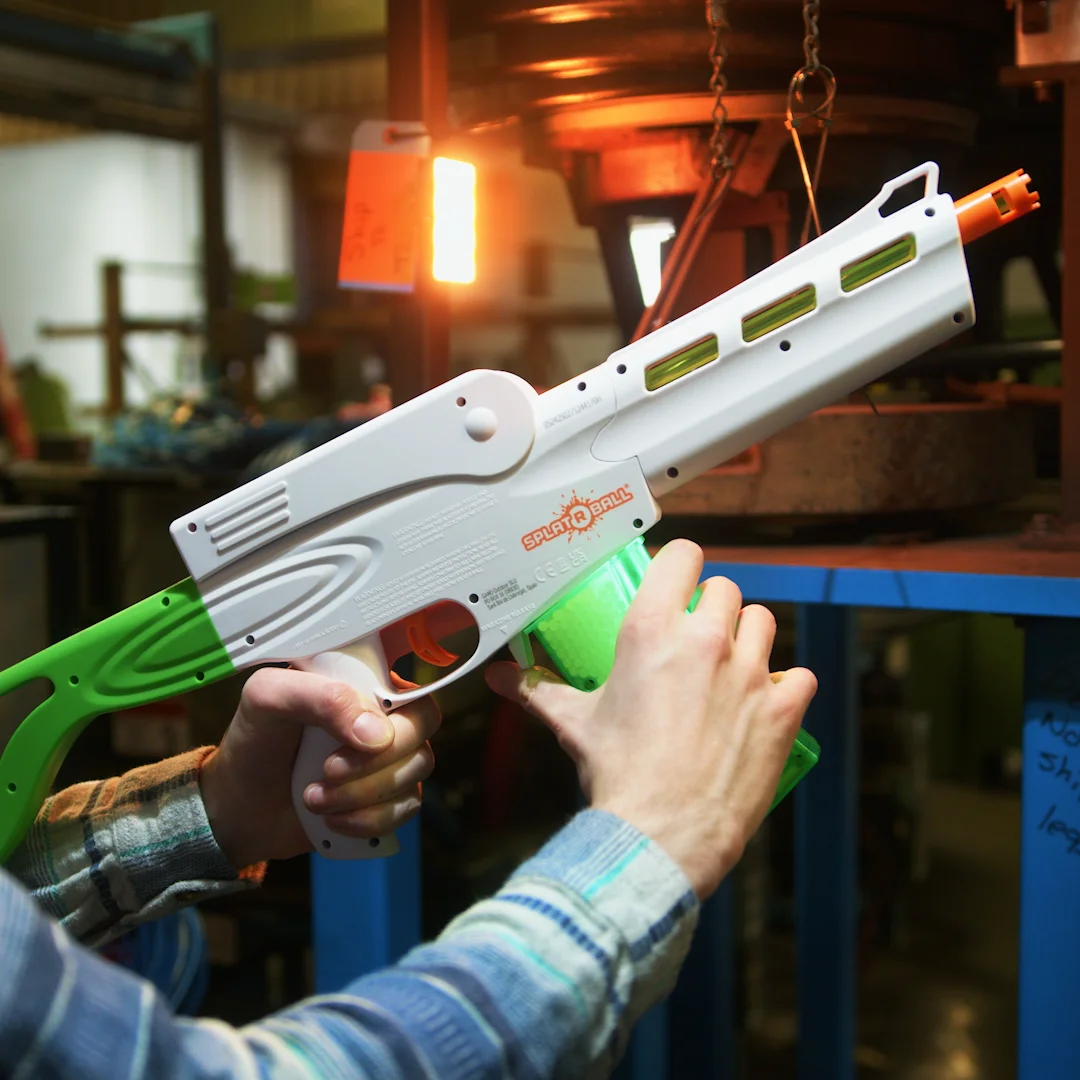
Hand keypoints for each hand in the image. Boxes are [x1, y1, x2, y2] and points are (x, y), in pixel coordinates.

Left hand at [201, 667, 440, 868]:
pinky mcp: (387, 798)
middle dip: (373, 763)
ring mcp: (390, 759)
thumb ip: (320, 698)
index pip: (412, 691)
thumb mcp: (268, 699)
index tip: (356, 740)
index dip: (396, 720)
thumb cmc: (253, 742)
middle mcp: (385, 717)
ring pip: (415, 774)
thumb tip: (378, 734)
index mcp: (364, 683)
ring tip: (314, 798)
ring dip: (364, 795)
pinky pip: (406, 809)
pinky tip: (333, 821)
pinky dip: (369, 820)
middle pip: (420, 733)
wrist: (237, 808)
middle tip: (326, 772)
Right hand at [485, 539, 816, 898]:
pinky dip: (787, 686)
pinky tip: (767, 702)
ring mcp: (749, 673)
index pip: (683, 557)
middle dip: (712, 608)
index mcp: (650, 631)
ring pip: (764, 621)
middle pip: (725, 589)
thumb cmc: (617, 774)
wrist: (662, 834)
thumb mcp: (573, 723)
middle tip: (697, 638)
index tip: (678, 581)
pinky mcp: (781, 709)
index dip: (682, 564)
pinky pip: (800, 675)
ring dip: (749, 638)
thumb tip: (499, 679)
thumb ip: (539, 690)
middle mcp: (704, 640)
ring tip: (733, 665)